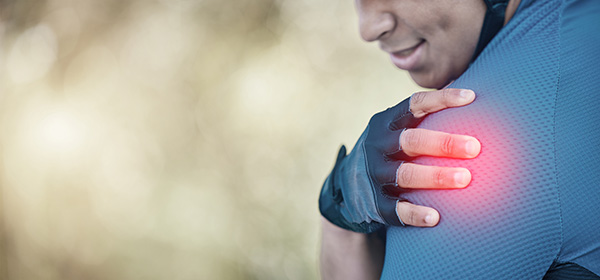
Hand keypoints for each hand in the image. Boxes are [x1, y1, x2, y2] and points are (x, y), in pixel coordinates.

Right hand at [319, 88, 479, 232]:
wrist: (347, 187)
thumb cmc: (389, 153)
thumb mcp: (395, 132)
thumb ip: (424, 119)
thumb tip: (472, 96)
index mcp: (386, 124)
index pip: (414, 105)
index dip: (441, 99)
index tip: (471, 97)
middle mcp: (378, 146)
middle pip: (411, 141)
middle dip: (444, 143)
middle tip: (475, 147)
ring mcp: (374, 175)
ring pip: (406, 174)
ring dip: (436, 176)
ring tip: (465, 178)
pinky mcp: (374, 203)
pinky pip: (396, 210)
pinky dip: (415, 214)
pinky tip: (436, 217)